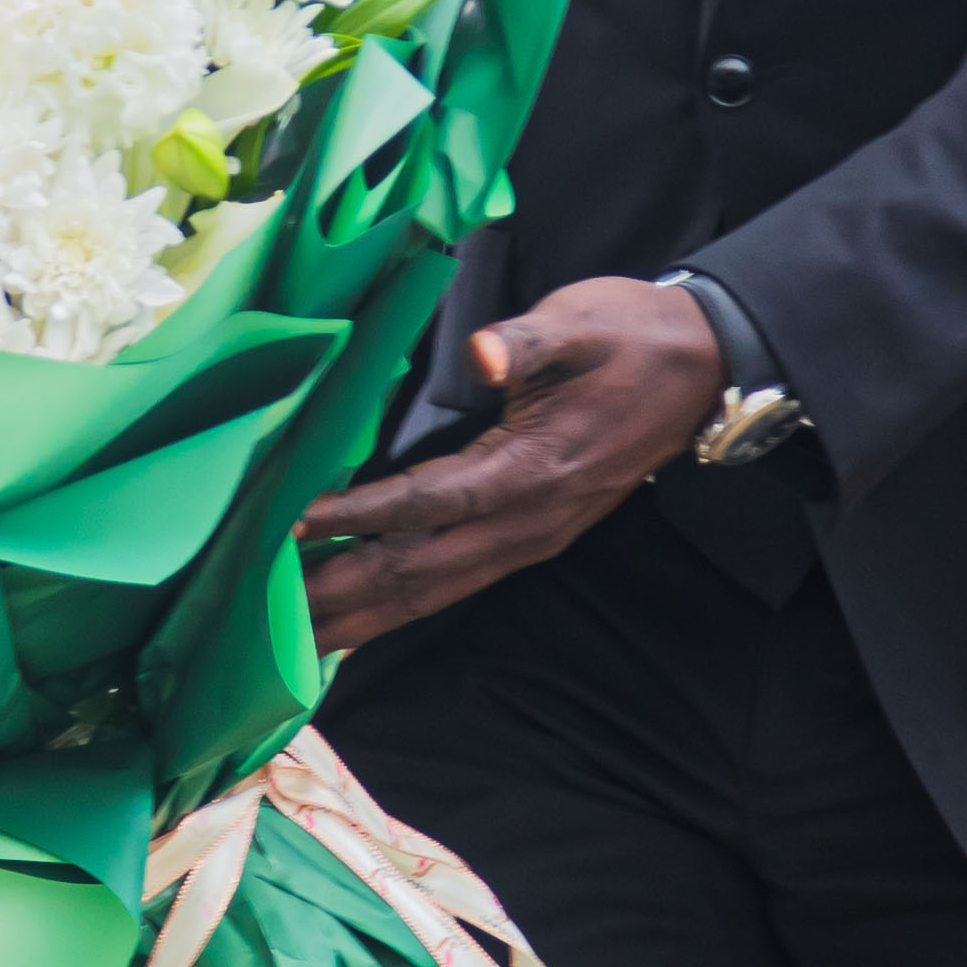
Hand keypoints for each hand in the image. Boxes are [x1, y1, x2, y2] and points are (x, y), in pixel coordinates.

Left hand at [297, 272, 731, 656]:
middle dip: (339, 595)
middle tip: (260, 614)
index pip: (430, 503)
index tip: (293, 525)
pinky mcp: (526, 541)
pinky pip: (450, 588)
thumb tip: (485, 354)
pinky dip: (393, 612)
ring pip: (431, 594)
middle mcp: (528, 523)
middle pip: (418, 572)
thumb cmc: (634, 336)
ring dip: (359, 620)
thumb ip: (528, 342)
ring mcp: (529, 540)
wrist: (706, 369)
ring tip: (286, 645)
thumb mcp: (581, 322)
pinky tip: (349, 630)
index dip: (360, 517)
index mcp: (534, 471)